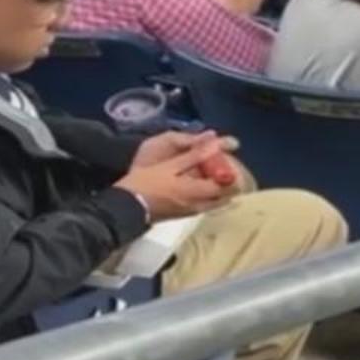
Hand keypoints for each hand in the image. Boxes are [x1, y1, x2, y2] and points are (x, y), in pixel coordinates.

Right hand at [115, 133, 238, 219]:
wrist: (126, 208)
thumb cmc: (146, 184)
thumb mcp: (170, 166)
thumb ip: (195, 155)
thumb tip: (217, 144)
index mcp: (198, 192)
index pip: (228, 186)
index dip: (232, 172)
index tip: (227, 160)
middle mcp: (199, 206)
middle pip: (224, 196)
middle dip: (226, 181)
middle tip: (218, 164)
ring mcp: (191, 212)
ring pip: (214, 201)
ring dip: (215, 187)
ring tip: (206, 171)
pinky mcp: (183, 215)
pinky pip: (203, 204)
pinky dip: (206, 193)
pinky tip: (194, 181)